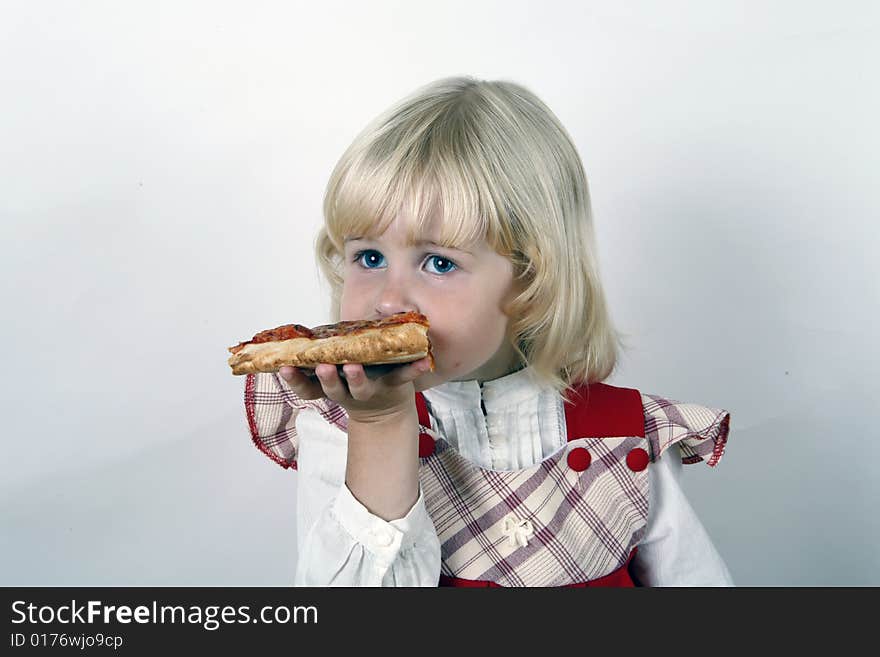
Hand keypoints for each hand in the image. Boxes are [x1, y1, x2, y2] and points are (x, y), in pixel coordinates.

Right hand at [278, 358, 430, 422]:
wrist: (385, 413)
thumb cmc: (354, 383)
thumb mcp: (335, 375)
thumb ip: (321, 356)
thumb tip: (296, 332)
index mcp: (331, 387)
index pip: (307, 388)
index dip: (295, 380)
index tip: (284, 368)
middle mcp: (347, 393)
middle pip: (333, 389)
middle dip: (327, 378)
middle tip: (323, 367)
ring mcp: (371, 391)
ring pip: (361, 388)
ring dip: (357, 378)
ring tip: (355, 367)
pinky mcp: (394, 386)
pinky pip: (404, 377)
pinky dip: (414, 369)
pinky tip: (424, 361)